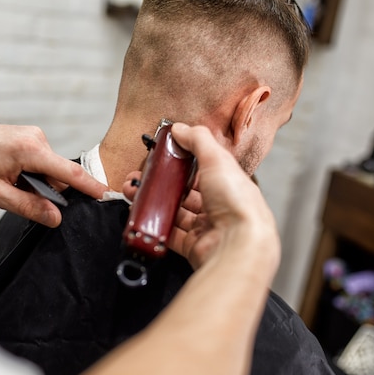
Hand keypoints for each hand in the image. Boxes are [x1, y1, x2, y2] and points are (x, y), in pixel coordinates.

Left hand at [0, 112, 108, 227]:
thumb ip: (28, 206)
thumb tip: (55, 218)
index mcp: (30, 151)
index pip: (70, 173)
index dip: (91, 187)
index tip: (108, 196)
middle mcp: (37, 139)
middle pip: (59, 175)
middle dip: (47, 191)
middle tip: (17, 195)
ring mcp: (34, 136)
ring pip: (50, 170)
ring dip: (36, 182)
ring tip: (8, 182)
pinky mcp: (31, 137)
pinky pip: (42, 161)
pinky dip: (32, 173)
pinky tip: (11, 174)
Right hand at [124, 123, 277, 270]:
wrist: (237, 245)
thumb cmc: (238, 204)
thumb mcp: (217, 160)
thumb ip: (198, 140)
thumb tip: (180, 128)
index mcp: (229, 184)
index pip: (203, 169)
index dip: (182, 162)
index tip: (162, 156)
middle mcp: (220, 206)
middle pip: (185, 192)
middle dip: (162, 184)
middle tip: (143, 176)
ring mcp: (206, 227)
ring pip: (175, 212)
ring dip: (155, 203)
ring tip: (135, 193)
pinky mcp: (194, 246)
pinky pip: (170, 234)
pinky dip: (156, 226)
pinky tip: (145, 216)